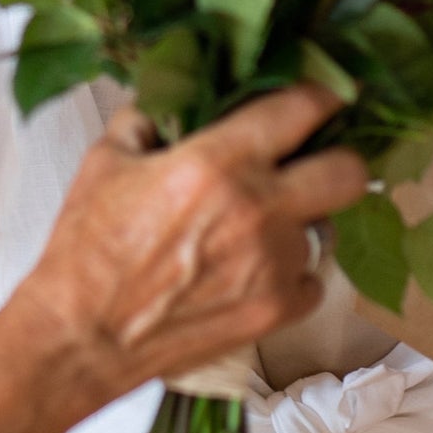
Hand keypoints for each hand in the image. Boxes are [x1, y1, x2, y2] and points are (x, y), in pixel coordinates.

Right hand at [2, 90, 370, 404]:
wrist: (84, 337)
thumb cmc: (88, 249)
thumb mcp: (104, 162)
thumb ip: (144, 123)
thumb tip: (164, 109)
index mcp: (218, 162)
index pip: (300, 110)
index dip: (322, 96)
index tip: (327, 97)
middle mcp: (259, 210)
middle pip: (348, 172)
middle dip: (340, 161)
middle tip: (316, 164)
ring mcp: (274, 265)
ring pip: (326, 230)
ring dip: (302, 225)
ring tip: (266, 230)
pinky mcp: (276, 312)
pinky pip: (312, 282)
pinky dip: (293, 276)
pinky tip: (260, 273)